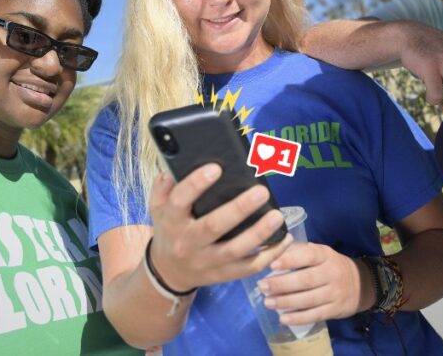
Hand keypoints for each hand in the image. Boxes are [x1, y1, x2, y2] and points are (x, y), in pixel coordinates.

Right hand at [147, 163, 291, 292]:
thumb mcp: (158, 208)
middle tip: (261, 192)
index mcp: (171, 221)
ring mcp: (207, 262)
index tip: (216, 168)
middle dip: (239, 209)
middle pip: (214, 226)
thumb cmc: (169, 231)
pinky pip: (248, 268)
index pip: (180, 201)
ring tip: (277, 216)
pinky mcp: (222, 275)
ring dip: (259, 234)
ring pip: (235, 250)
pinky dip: (269, 256)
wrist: (169, 272)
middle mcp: (188, 243)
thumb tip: (172, 168)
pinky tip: (283, 240)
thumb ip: (163, 187)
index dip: (196, 184)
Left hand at [257, 243, 367, 325]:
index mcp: (325, 255)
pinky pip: (315, 315)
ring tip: (268, 302)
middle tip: (262, 286)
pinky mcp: (335, 310)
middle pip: (306, 280)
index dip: (290, 260)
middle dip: (282, 284)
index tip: (272, 265)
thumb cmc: (329, 266)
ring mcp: (335, 293)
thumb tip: (271, 250)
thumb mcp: (319, 253)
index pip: (308, 255)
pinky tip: (283, 319)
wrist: (360, 284)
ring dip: (286, 302)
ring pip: (309, 299)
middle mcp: (332, 273)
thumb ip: (298, 252)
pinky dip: (298, 318)